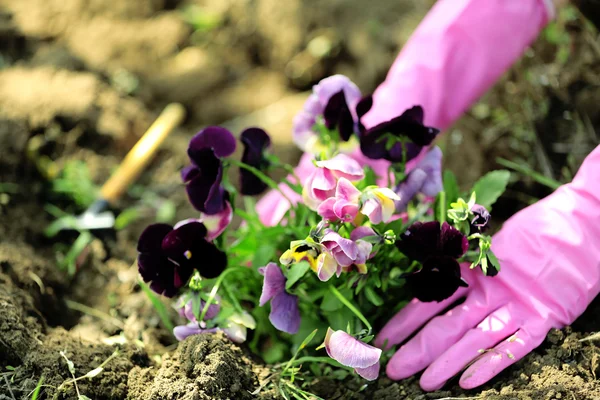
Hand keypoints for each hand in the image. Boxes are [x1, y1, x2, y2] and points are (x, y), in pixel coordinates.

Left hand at [376, 146, 599, 389]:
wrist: (584, 222)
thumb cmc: (539, 227)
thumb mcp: (495, 241)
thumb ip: (471, 264)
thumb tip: (442, 279)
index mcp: (475, 268)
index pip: (430, 299)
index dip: (405, 320)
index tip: (384, 338)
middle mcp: (491, 290)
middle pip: (446, 324)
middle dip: (417, 349)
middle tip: (393, 370)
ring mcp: (517, 306)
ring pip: (474, 340)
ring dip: (447, 363)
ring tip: (424, 382)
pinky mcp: (544, 318)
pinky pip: (514, 347)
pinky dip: (491, 365)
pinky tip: (468, 383)